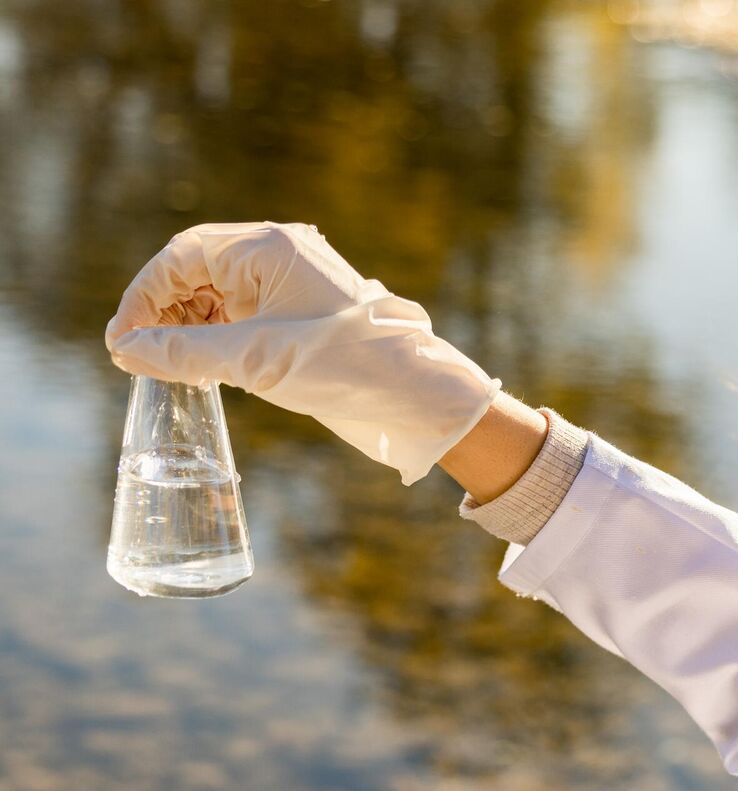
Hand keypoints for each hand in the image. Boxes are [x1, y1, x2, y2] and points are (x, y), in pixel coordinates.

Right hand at [104, 222, 501, 484]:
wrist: (416, 398)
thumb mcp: (257, 361)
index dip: (144, 296)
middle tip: (138, 355)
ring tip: (167, 365)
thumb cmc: (346, 368)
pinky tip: (202, 365)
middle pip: (195, 270)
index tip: (122, 340)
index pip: (182, 255)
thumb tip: (128, 350)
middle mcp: (278, 255)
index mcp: (268, 247)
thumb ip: (187, 353)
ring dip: (187, 326)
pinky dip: (215, 337)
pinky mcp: (299, 315)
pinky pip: (242, 314)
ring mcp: (291, 284)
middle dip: (162, 310)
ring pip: (217, 294)